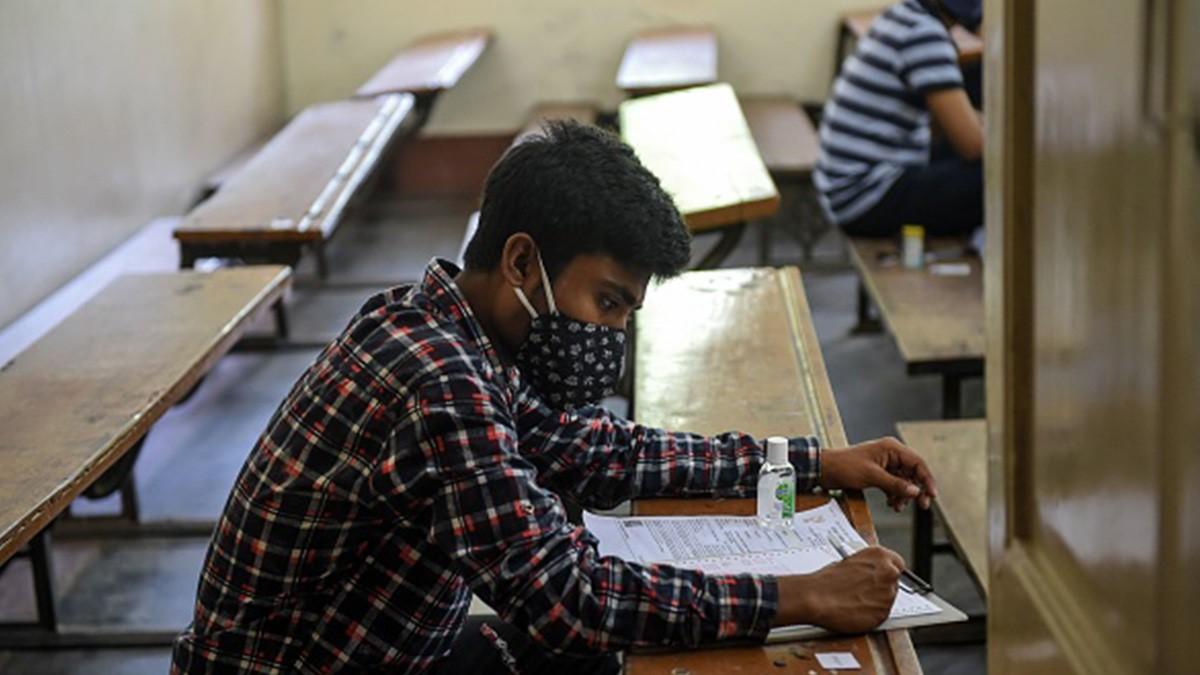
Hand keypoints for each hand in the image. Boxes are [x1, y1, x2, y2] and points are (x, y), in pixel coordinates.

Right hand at [774, 547, 904, 632]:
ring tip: (855, 601)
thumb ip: (866, 567)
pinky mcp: (883, 614)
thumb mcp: (848, 563)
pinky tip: (855, 610)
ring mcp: (888, 594)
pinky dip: (871, 614)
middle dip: (882, 586)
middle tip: (865, 591)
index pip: (898, 563)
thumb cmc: (826, 580)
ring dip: (876, 601)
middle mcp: (888, 573)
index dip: (888, 571)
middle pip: (894, 581)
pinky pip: (881, 614)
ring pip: (887, 599)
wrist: (815, 598)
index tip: (882, 576)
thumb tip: (868, 574)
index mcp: (880, 555)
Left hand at [821, 437, 937, 511]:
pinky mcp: (878, 472)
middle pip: (913, 473)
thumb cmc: (845, 466)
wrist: (824, 469)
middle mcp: (890, 454)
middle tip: (921, 505)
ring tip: (898, 506)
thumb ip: (895, 484)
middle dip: (916, 489)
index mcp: (891, 448)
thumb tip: (915, 491)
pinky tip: (891, 504)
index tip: (932, 495)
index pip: (917, 463)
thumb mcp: (872, 476)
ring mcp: (885, 464)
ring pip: (903, 481)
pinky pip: (893, 484)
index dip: (927, 479)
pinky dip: (894, 494)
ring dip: (903, 494)